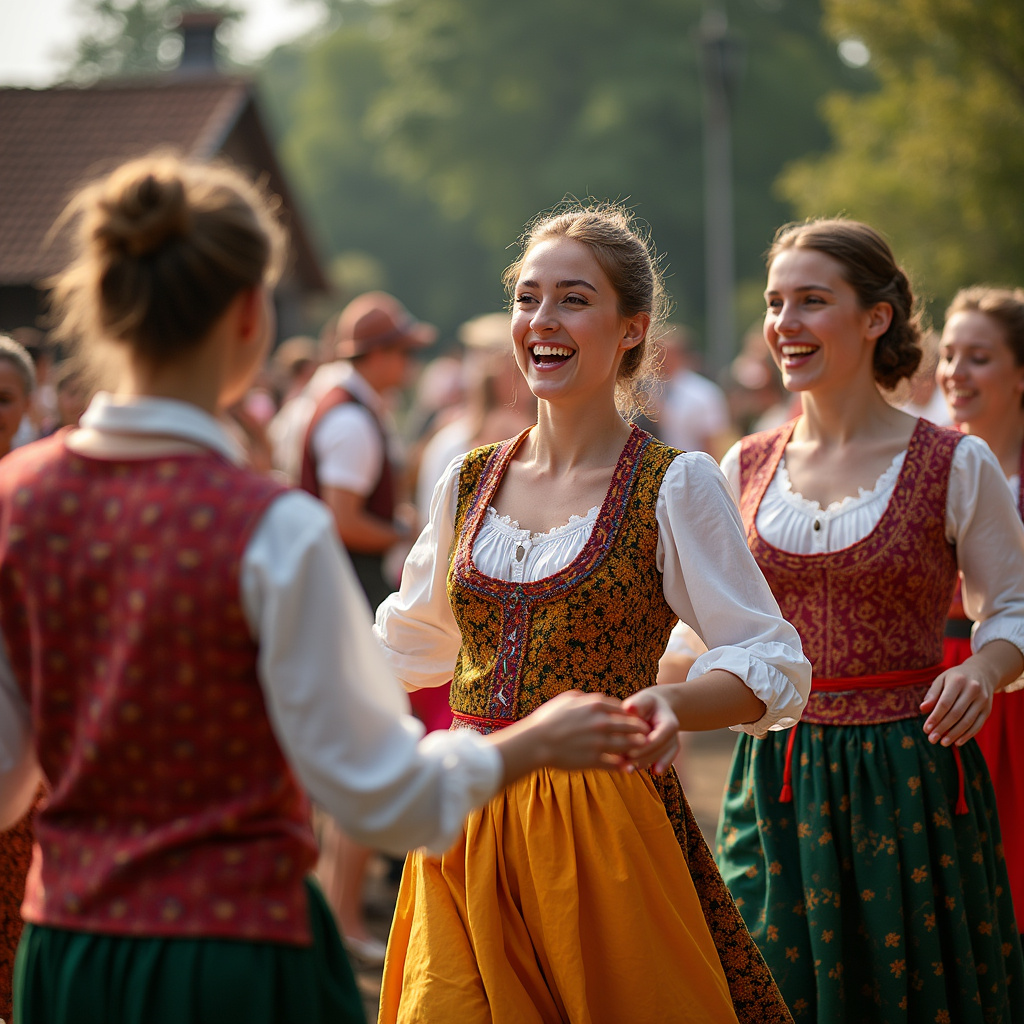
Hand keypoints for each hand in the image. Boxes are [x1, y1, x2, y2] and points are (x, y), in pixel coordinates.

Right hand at [529, 690, 651, 769]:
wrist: (535, 742)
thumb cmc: (547, 719)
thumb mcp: (566, 699)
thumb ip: (584, 698)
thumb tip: (593, 699)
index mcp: (595, 705)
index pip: (624, 709)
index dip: (632, 715)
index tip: (636, 720)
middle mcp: (601, 722)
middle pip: (631, 726)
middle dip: (641, 731)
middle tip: (646, 735)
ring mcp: (599, 742)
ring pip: (628, 745)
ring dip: (637, 748)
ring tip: (641, 750)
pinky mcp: (594, 760)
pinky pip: (615, 764)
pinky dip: (623, 765)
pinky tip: (627, 767)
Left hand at [622, 688, 680, 773]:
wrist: (658, 708)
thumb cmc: (646, 703)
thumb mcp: (643, 700)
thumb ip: (637, 704)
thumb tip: (629, 708)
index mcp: (669, 723)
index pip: (658, 738)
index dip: (644, 747)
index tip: (629, 753)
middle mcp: (674, 735)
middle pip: (660, 751)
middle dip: (643, 758)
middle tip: (625, 764)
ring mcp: (673, 743)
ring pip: (662, 757)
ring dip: (646, 763)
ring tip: (629, 769)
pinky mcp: (669, 749)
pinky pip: (666, 759)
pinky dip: (658, 766)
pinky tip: (649, 772)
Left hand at [920, 665, 994, 746]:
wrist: (982, 673)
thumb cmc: (956, 678)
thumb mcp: (942, 679)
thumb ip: (932, 694)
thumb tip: (922, 709)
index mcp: (958, 681)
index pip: (945, 703)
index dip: (935, 717)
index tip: (926, 729)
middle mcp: (973, 690)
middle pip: (956, 713)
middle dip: (942, 728)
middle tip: (931, 739)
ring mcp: (983, 700)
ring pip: (968, 721)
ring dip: (954, 734)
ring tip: (943, 743)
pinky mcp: (988, 709)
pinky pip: (978, 725)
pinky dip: (967, 735)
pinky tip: (957, 742)